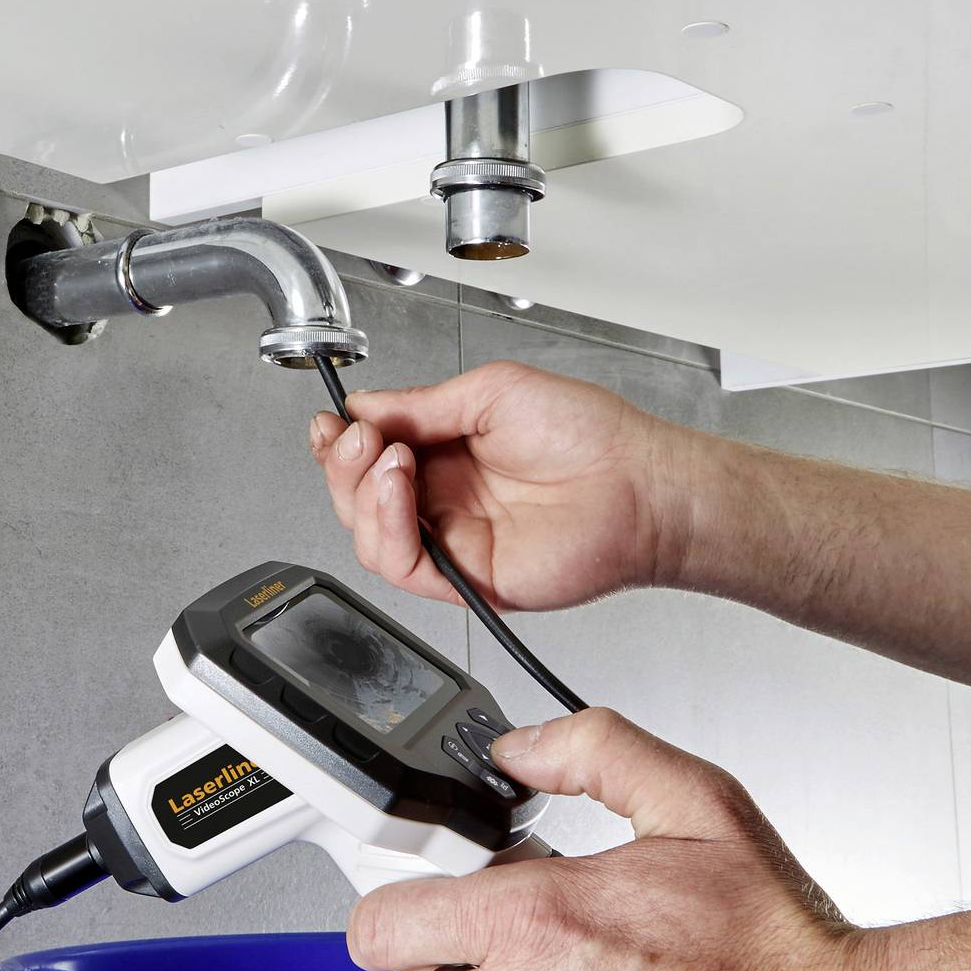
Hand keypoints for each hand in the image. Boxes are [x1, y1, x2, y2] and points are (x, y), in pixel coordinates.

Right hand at [308, 360, 688, 613]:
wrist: (638, 485)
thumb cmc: (591, 436)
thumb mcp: (493, 392)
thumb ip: (422, 406)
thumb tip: (365, 407)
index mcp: (447, 453)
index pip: (371, 457)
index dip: (343, 442)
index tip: (333, 422)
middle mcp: (444, 500)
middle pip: (358, 498)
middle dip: (344, 465)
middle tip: (360, 437)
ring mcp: (452, 540)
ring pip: (369, 536)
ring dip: (362, 493)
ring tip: (388, 457)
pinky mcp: (464, 578)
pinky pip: (402, 565)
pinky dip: (385, 527)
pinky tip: (397, 488)